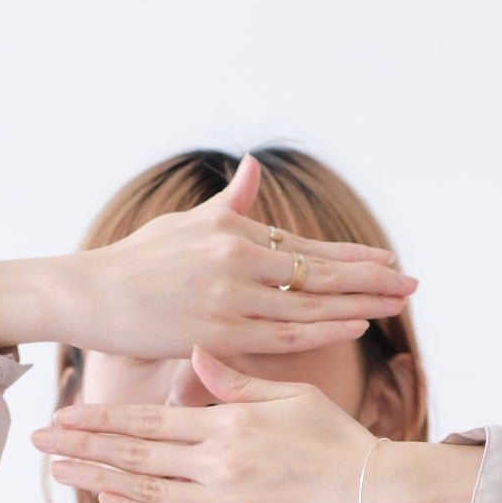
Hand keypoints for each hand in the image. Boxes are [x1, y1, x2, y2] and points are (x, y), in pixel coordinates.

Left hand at [34, 346, 405, 502]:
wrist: (378, 493)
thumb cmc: (337, 441)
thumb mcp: (290, 396)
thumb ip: (236, 381)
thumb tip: (196, 354)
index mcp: (229, 423)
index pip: (149, 420)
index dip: (101, 418)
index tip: (62, 414)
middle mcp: (219, 463)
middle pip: (135, 453)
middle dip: (82, 445)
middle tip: (37, 440)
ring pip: (147, 490)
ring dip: (98, 479)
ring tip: (58, 470)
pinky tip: (109, 501)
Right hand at [66, 153, 418, 359]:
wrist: (90, 295)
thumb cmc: (136, 264)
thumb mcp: (184, 225)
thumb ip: (227, 204)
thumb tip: (252, 168)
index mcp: (233, 231)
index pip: (306, 247)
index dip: (351, 256)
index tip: (388, 262)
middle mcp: (237, 258)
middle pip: (319, 271)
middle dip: (370, 278)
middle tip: (412, 283)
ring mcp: (229, 296)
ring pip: (308, 303)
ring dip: (357, 303)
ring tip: (396, 305)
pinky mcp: (217, 332)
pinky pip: (282, 334)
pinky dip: (322, 328)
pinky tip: (354, 325)